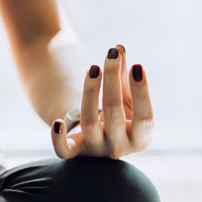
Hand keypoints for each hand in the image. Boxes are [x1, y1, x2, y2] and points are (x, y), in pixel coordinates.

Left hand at [51, 44, 153, 158]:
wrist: (100, 139)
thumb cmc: (119, 114)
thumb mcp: (126, 97)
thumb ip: (123, 75)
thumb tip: (118, 49)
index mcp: (140, 139)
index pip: (144, 117)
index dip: (141, 91)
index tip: (137, 66)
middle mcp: (119, 148)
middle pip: (113, 112)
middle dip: (112, 80)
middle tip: (111, 55)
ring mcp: (96, 151)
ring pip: (89, 122)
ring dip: (90, 92)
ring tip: (94, 68)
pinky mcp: (75, 152)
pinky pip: (63, 151)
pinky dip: (58, 138)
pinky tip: (57, 121)